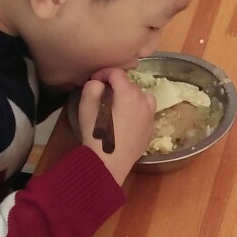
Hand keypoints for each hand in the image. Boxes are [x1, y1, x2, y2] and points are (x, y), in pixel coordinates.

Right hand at [77, 67, 154, 184]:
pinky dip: (135, 109)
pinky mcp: (150, 129)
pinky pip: (144, 112)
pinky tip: (124, 120)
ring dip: (128, 96)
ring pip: (141, 97)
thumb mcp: (86, 107)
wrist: (109, 163)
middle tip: (101, 94)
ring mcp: (150, 116)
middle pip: (130, 84)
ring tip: (115, 106)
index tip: (93, 80)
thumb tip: (98, 83)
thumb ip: (91, 88)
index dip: (103, 73)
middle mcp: (144, 101)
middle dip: (115, 85)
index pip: (117, 73)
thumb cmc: (97, 134)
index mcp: (129, 93)